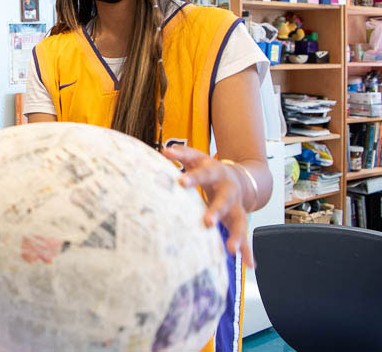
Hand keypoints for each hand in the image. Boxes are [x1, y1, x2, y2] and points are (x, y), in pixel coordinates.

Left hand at [162, 145, 253, 267]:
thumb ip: (182, 154)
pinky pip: (245, 236)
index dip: (193, 177)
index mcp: (217, 172)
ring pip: (239, 221)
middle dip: (217, 211)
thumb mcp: (198, 158)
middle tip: (207, 222)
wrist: (237, 178)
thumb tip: (165, 150)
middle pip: (225, 201)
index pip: (205, 173)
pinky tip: (249, 265)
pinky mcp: (239, 220)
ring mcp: (236, 206)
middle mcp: (230, 190)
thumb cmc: (210, 169)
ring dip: (236, 236)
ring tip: (231, 250)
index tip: (181, 182)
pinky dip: (247, 251)